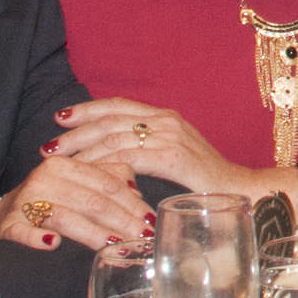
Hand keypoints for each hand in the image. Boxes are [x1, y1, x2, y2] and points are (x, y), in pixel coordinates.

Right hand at [0, 154, 154, 251]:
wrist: (2, 220)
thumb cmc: (50, 204)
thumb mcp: (78, 187)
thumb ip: (107, 181)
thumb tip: (140, 194)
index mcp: (66, 165)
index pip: (107, 183)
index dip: (133, 203)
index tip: (151, 221)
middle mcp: (45, 178)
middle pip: (92, 200)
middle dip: (122, 221)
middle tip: (144, 240)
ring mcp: (24, 201)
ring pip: (66, 216)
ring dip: (93, 234)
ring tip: (117, 247)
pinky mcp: (8, 224)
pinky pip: (23, 230)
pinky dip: (37, 237)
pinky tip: (53, 245)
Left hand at [44, 98, 276, 199]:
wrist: (246, 192)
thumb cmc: (209, 183)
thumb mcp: (176, 160)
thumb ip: (151, 154)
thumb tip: (118, 161)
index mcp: (167, 117)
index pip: (119, 105)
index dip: (88, 109)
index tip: (62, 118)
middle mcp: (167, 120)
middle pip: (110, 119)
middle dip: (76, 131)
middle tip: (50, 145)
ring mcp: (171, 136)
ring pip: (114, 137)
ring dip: (83, 150)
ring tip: (61, 162)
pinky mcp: (173, 157)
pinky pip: (128, 157)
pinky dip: (103, 165)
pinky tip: (87, 175)